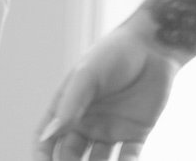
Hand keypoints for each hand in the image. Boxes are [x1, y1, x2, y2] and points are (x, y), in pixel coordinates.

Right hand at [34, 19, 180, 160]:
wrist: (154, 46)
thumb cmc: (115, 52)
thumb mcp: (87, 74)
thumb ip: (69, 104)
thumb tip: (48, 134)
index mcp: (68, 105)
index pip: (48, 138)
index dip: (42, 154)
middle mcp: (87, 121)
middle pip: (71, 155)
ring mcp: (111, 129)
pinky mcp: (136, 134)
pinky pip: (129, 158)